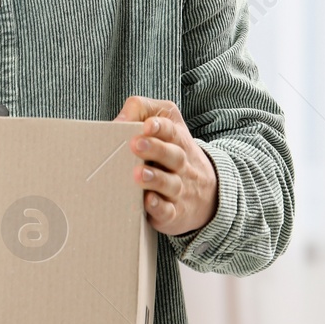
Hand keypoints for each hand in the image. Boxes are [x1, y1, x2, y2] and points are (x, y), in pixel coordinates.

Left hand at [114, 96, 218, 236]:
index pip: (172, 130)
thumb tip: (118, 121)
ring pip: (170, 183)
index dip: (160, 127)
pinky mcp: (174, 212)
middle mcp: (181, 163)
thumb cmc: (171, 152)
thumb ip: (141, 111)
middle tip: (135, 145)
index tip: (148, 125)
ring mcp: (179, 188)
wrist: (205, 194)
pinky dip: (159, 206)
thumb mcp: (165, 123)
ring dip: (155, 178)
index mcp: (177, 140)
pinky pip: (169, 210)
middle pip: (173, 155)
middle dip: (155, 149)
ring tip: (138, 173)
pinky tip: (148, 201)